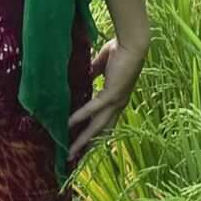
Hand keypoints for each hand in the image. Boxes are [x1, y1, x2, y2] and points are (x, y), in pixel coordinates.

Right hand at [67, 30, 145, 162]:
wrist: (132, 44)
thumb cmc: (120, 50)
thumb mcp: (103, 64)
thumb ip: (95, 71)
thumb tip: (84, 74)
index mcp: (117, 98)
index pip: (105, 121)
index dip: (95, 133)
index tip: (82, 143)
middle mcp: (118, 104)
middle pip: (101, 131)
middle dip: (87, 145)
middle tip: (73, 156)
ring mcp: (116, 101)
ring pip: (97, 126)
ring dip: (83, 139)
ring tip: (70, 150)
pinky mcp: (111, 94)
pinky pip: (92, 109)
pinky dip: (80, 117)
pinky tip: (68, 124)